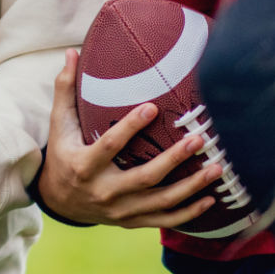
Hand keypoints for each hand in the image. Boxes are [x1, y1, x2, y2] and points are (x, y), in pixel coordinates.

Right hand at [38, 50, 219, 228]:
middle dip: (173, 159)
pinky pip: (164, 220)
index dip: (130, 127)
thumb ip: (66, 89)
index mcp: (84, 166)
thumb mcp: (58, 124)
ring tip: (216, 168)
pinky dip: (189, 213)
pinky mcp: (131, 221)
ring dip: (191, 186)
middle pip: (144, 177)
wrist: (58, 201)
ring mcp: (119, 210)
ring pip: (161, 201)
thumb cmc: (62, 154)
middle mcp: (103, 191)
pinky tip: (211, 199)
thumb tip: (71, 52)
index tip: (152, 107)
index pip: (109, 146)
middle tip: (198, 139)